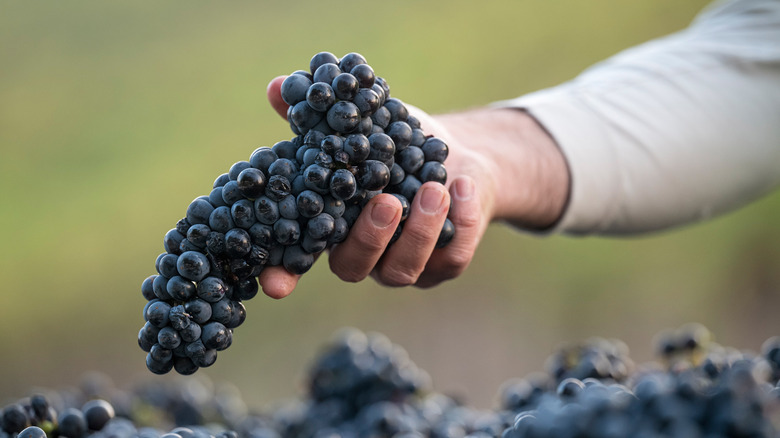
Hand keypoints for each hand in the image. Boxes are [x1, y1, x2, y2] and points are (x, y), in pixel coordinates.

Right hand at [260, 76, 568, 297]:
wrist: (461, 159)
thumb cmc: (402, 145)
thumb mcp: (365, 124)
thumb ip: (322, 115)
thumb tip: (279, 87)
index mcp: (335, 227)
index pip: (299, 260)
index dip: (283, 273)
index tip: (276, 283)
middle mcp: (366, 254)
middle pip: (354, 266)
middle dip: (369, 237)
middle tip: (387, 200)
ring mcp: (405, 264)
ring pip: (404, 269)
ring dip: (419, 231)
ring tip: (434, 188)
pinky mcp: (445, 263)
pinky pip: (451, 258)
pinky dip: (461, 222)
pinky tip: (464, 186)